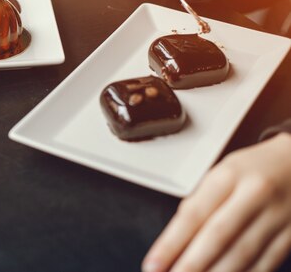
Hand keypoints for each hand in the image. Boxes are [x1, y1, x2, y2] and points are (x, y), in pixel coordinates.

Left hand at [142, 133, 290, 271]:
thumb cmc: (255, 169)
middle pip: (217, 237)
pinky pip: (265, 263)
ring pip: (242, 255)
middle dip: (190, 264)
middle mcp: (255, 194)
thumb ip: (202, 202)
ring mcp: (278, 216)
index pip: (193, 214)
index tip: (153, 264)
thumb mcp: (223, 173)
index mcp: (229, 175)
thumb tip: (176, 239)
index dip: (170, 243)